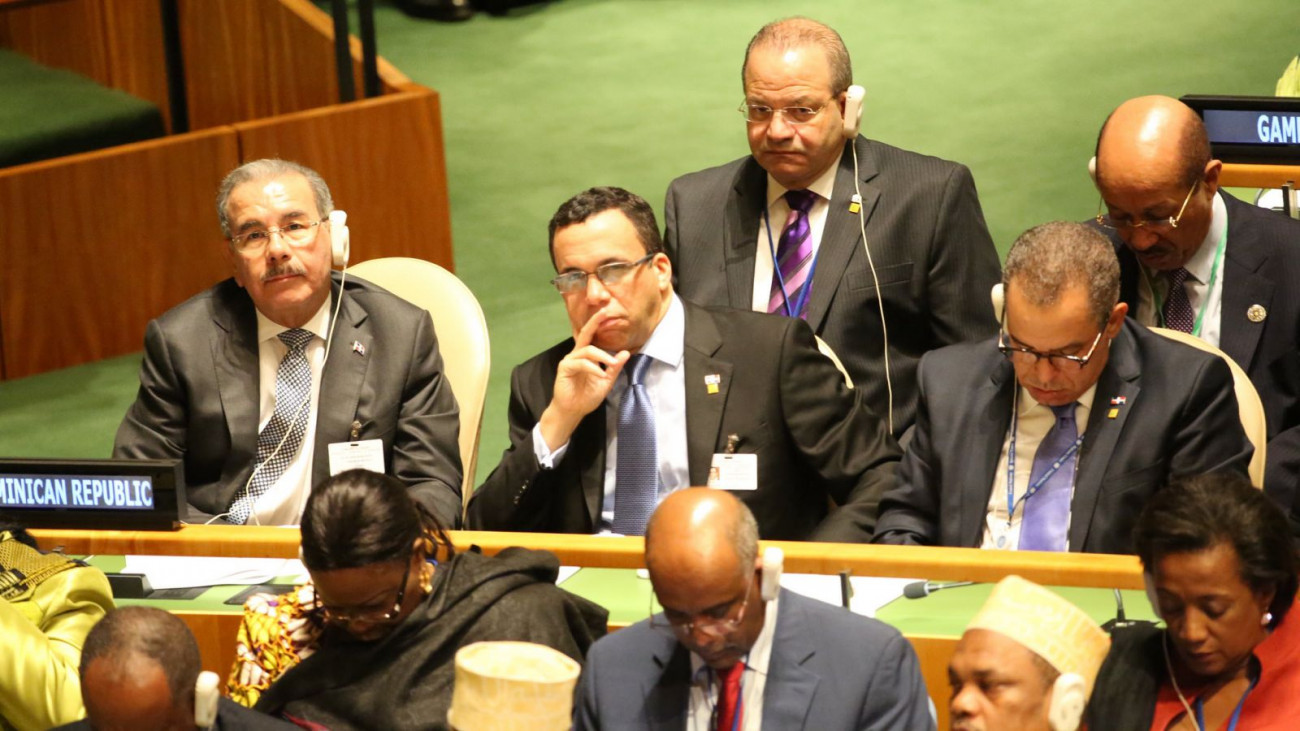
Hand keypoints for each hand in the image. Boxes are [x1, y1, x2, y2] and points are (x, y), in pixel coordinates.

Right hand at [539, 307, 629, 449]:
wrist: (573, 411)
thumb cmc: (587, 396)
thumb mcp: (606, 382)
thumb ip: (614, 368)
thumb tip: (625, 353)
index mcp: (586, 356)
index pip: (593, 336)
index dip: (598, 323)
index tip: (607, 311)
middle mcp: (577, 354)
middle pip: (585, 334)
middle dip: (595, 322)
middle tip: (605, 311)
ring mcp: (569, 360)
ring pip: (588, 350)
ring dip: (603, 356)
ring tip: (612, 364)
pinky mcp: (564, 368)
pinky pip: (581, 363)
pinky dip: (593, 367)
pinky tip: (600, 374)